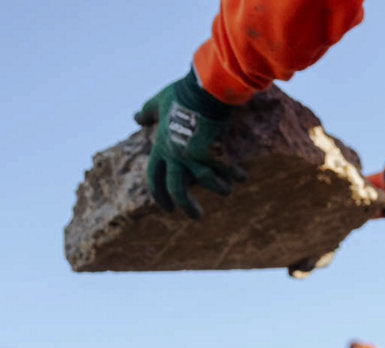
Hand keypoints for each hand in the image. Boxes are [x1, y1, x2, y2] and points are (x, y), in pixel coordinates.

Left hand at [135, 68, 245, 218]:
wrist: (202, 90)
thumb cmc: (182, 93)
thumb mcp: (158, 101)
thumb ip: (148, 112)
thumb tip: (137, 118)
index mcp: (161, 145)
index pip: (154, 176)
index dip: (159, 194)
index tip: (166, 208)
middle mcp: (174, 154)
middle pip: (177, 190)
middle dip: (187, 206)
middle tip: (196, 216)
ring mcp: (192, 155)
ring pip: (208, 183)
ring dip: (221, 188)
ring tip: (229, 189)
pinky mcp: (210, 153)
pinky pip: (226, 171)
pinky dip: (236, 174)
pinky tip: (243, 176)